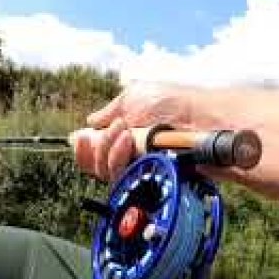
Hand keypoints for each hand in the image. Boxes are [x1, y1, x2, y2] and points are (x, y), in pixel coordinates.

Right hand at [72, 82, 211, 180]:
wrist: (198, 117)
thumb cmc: (172, 103)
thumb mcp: (133, 97)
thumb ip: (109, 112)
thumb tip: (90, 123)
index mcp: (123, 138)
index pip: (95, 155)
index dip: (83, 150)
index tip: (79, 137)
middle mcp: (130, 158)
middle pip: (96, 167)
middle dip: (98, 146)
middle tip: (118, 127)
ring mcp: (139, 171)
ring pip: (106, 174)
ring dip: (107, 150)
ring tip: (126, 131)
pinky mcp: (148, 181)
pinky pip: (120, 181)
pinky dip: (117, 159)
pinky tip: (128, 141)